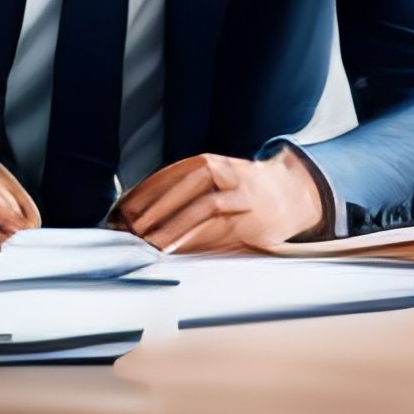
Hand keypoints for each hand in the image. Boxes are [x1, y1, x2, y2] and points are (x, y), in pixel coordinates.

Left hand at [114, 147, 327, 253]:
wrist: (290, 195)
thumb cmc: (240, 191)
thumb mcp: (212, 180)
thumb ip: (180, 192)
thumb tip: (135, 212)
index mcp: (212, 163)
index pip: (173, 173)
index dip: (146, 190)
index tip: (124, 208)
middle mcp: (228, 175)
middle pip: (189, 186)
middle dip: (158, 207)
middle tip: (133, 227)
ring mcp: (242, 198)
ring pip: (206, 206)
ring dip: (177, 225)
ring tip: (153, 242)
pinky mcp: (252, 223)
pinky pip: (223, 230)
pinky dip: (199, 240)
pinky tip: (180, 249)